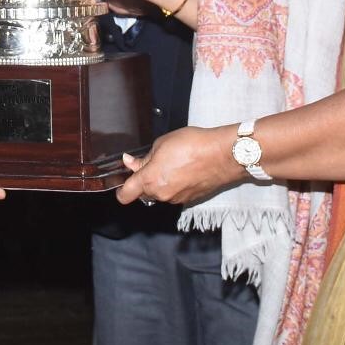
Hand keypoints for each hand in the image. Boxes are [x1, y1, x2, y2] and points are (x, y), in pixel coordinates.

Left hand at [115, 125, 237, 206]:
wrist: (223, 155)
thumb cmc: (192, 145)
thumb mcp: (162, 144)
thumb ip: (144, 158)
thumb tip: (130, 163)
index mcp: (150, 180)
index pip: (125, 195)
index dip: (121, 189)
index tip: (124, 180)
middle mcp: (162, 194)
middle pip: (144, 193)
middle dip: (146, 180)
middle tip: (156, 160)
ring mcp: (177, 199)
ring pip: (161, 193)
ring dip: (163, 181)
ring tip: (176, 162)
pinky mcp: (191, 200)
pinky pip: (176, 193)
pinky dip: (177, 184)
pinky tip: (187, 170)